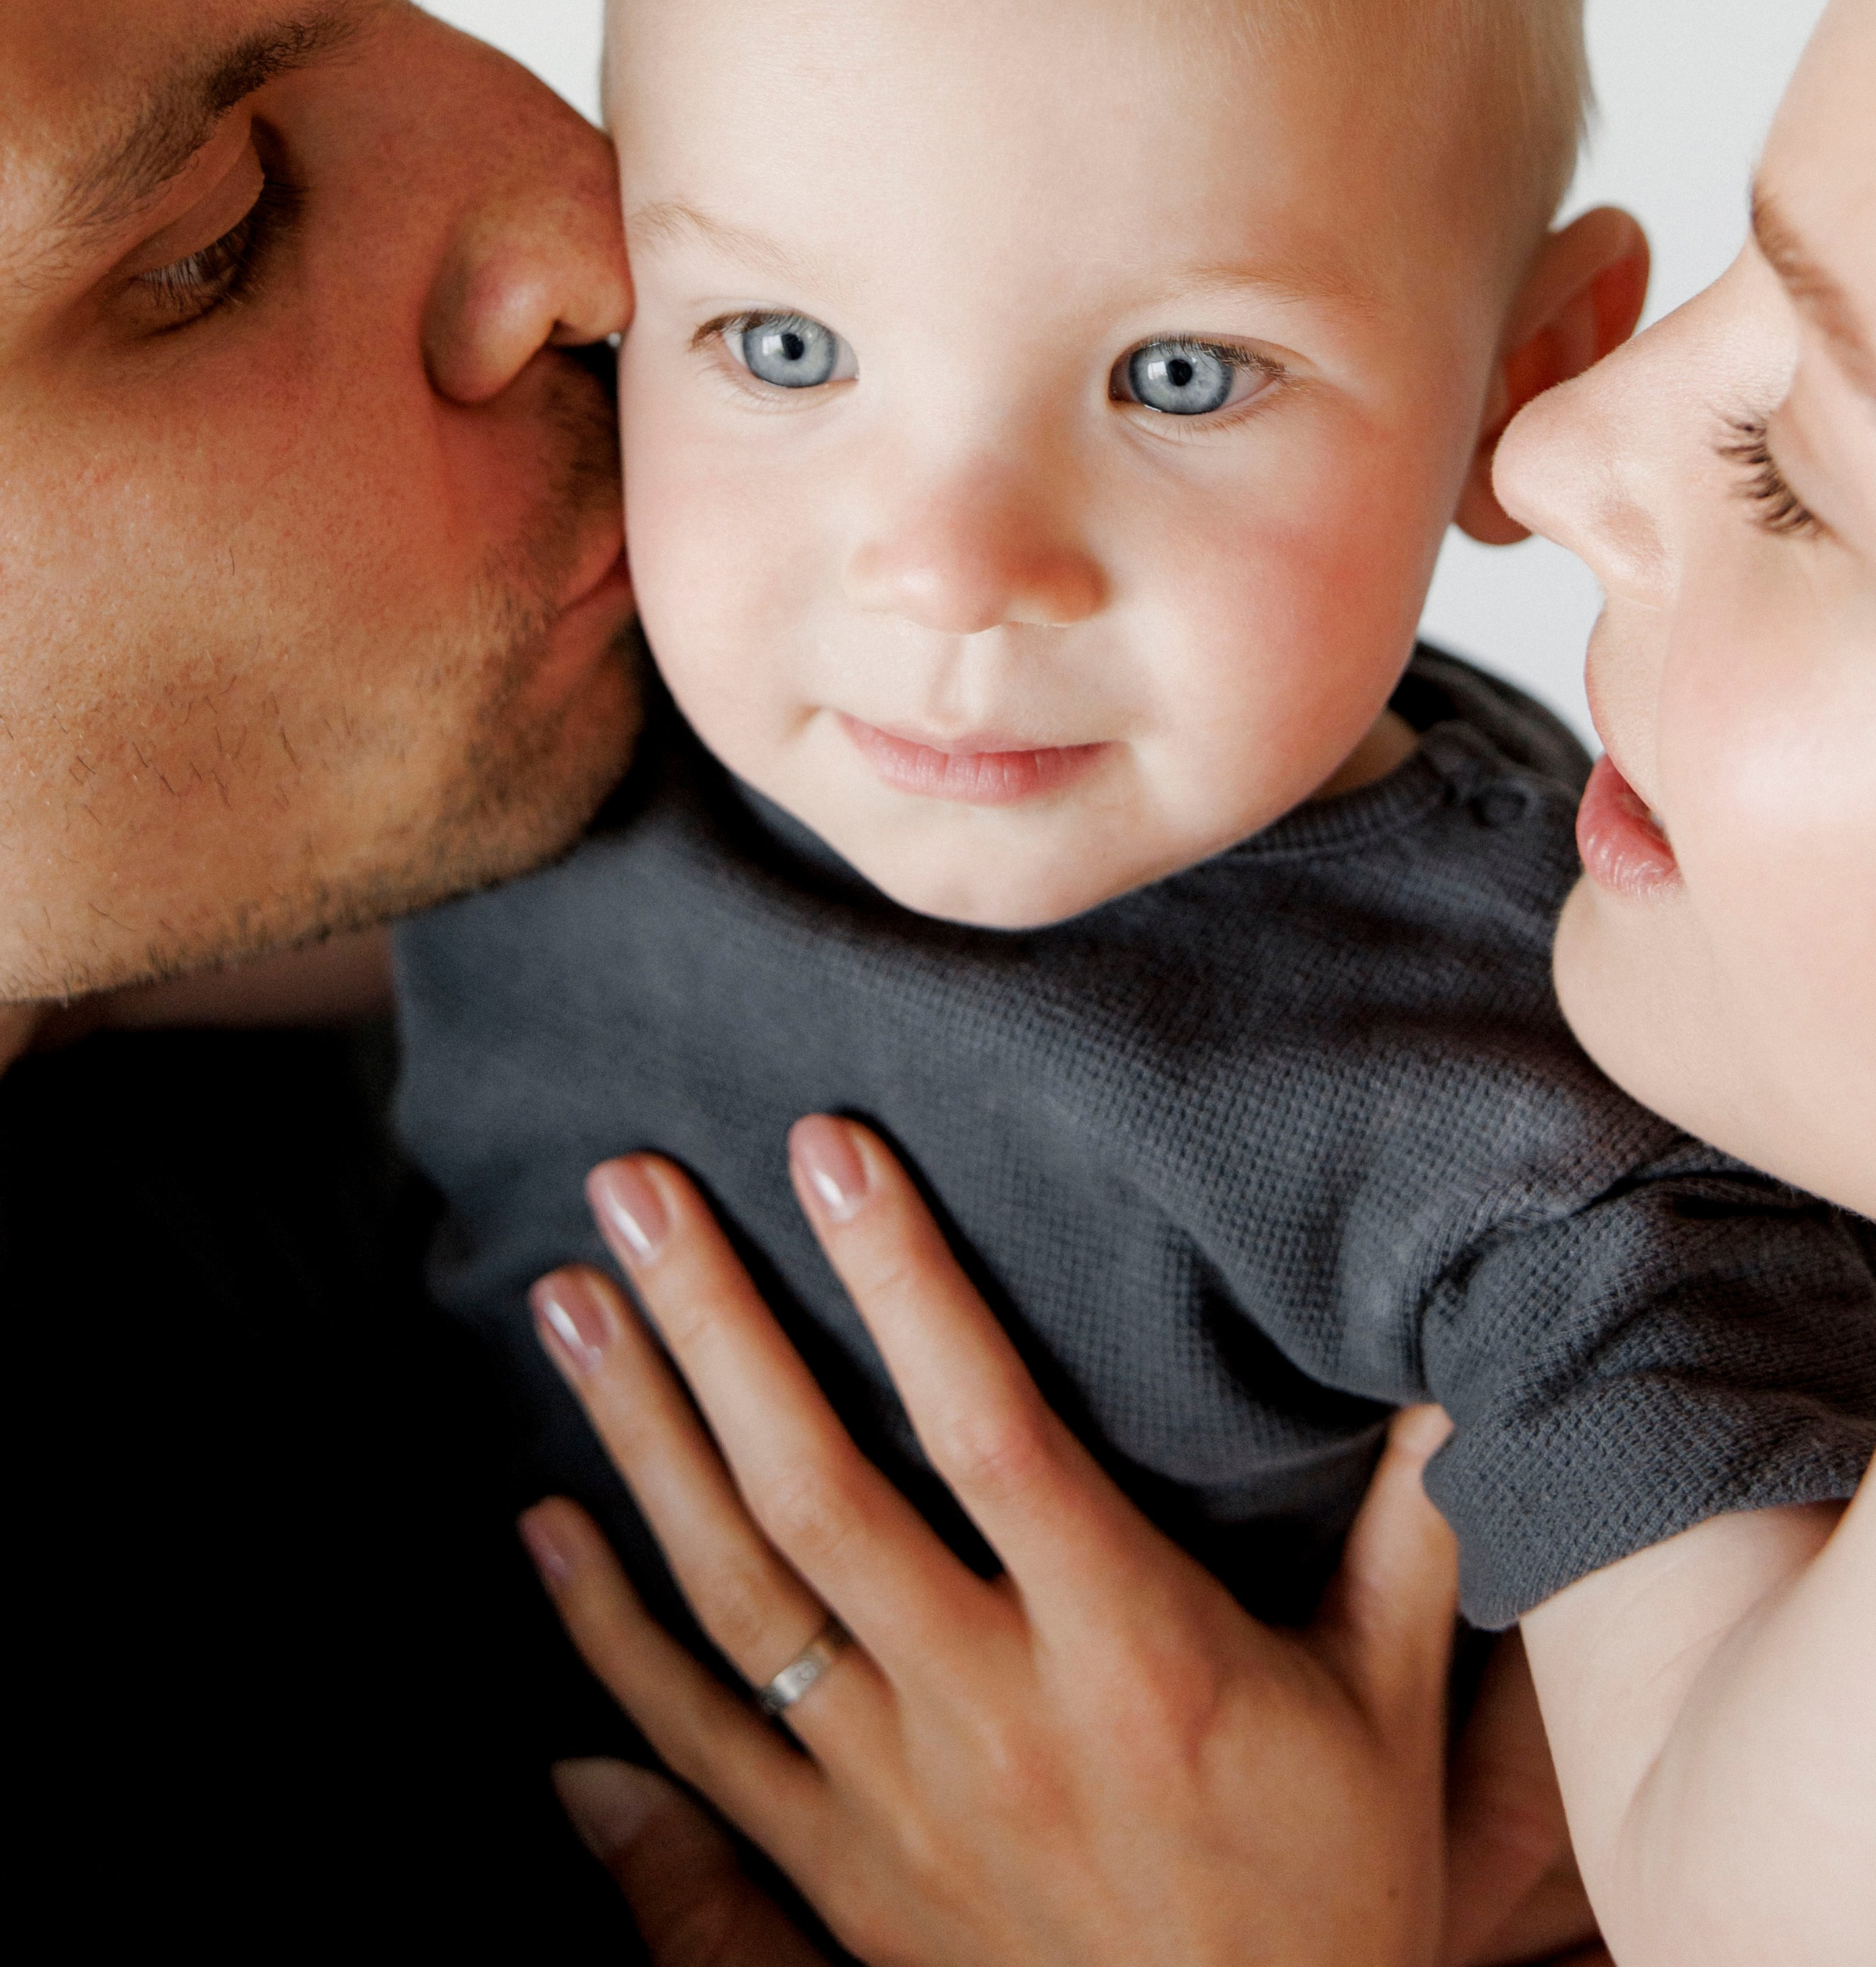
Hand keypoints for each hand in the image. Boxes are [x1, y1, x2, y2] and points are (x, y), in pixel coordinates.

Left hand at [519, 1114, 1458, 1966]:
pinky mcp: (840, 1878)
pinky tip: (541, 1526)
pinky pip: (697, 1744)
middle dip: (714, 1325)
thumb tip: (1450, 1361)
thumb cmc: (1330, 1885)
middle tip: (630, 1187)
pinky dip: (603, 1636)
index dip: (906, 1284)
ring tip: (564, 1304)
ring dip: (638, 1439)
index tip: (828, 1149)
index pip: (993, 1432)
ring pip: (734, 1597)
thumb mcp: (1395, 1706)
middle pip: (818, 1493)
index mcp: (1131, 1655)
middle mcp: (992, 1719)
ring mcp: (896, 1803)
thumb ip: (1414, 1524)